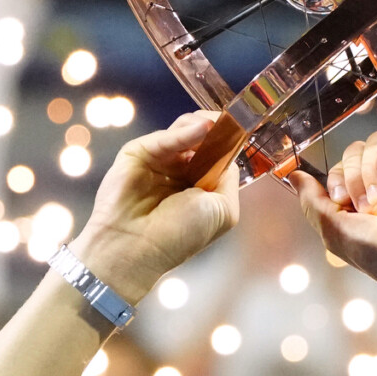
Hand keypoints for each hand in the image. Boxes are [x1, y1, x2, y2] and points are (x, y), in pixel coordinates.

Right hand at [69, 110, 241, 301]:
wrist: (136, 250)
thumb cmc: (179, 237)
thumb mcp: (222, 211)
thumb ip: (228, 179)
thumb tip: (229, 151)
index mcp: (200, 186)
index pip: (217, 154)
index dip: (228, 142)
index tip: (240, 132)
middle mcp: (180, 171)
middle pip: (202, 138)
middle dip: (217, 131)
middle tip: (228, 126)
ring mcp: (159, 160)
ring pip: (183, 130)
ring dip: (202, 126)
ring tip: (214, 128)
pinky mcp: (139, 153)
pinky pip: (165, 138)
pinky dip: (185, 133)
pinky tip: (203, 130)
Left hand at [293, 130, 376, 300]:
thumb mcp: (335, 232)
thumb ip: (311, 202)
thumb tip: (293, 176)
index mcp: (359, 204)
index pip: (338, 169)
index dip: (336, 177)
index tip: (342, 200)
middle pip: (354, 151)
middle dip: (352, 174)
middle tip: (366, 204)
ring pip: (376, 142)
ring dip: (370, 167)